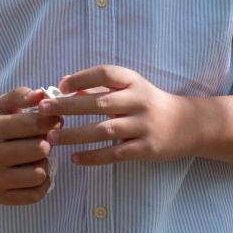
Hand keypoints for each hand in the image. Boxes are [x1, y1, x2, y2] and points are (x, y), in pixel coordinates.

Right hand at [0, 87, 59, 204]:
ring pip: (39, 173)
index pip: (32, 124)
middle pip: (39, 149)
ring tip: (35, 157)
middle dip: (47, 142)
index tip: (54, 121)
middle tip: (42, 140)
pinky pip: (35, 194)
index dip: (50, 121)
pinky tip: (35, 172)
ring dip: (44, 163)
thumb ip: (19, 96)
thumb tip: (42, 95)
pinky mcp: (0, 196)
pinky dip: (42, 184)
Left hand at [42, 65, 200, 164]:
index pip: (106, 74)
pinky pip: (115, 154)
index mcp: (134, 82)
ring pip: (104, 130)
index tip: (60, 85)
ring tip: (52, 138)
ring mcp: (143, 126)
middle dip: (68, 106)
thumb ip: (101, 86)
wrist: (189, 125)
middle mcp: (139, 102)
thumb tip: (64, 84)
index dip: (82, 78)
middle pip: (100, 102)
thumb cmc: (149, 104)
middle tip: (43, 110)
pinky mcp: (146, 149)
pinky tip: (74, 158)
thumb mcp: (131, 88)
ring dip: (76, 134)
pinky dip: (93, 157)